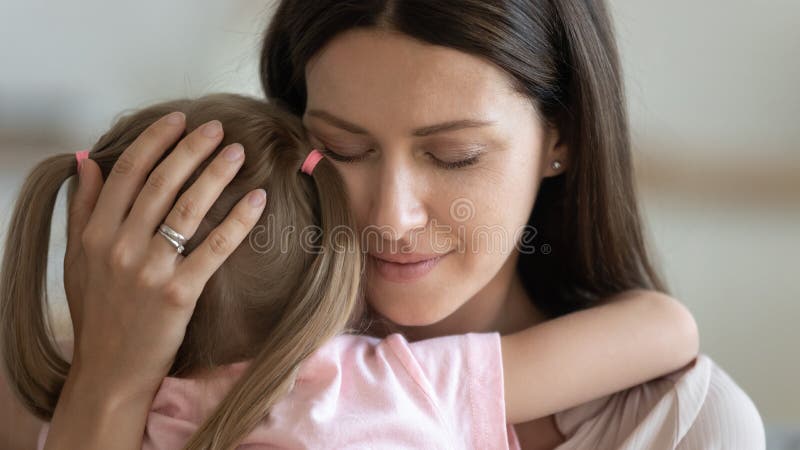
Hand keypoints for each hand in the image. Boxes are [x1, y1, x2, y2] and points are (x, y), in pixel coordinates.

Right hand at [63, 112, 266, 398]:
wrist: (109, 370)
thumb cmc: (97, 312)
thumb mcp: (77, 259)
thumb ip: (83, 208)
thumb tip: (89, 161)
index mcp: (94, 233)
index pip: (128, 172)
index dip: (156, 140)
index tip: (179, 119)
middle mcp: (118, 246)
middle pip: (161, 183)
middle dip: (191, 149)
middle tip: (217, 128)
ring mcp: (148, 270)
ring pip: (187, 209)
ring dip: (215, 175)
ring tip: (237, 152)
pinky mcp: (177, 294)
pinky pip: (213, 248)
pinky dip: (237, 221)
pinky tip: (256, 199)